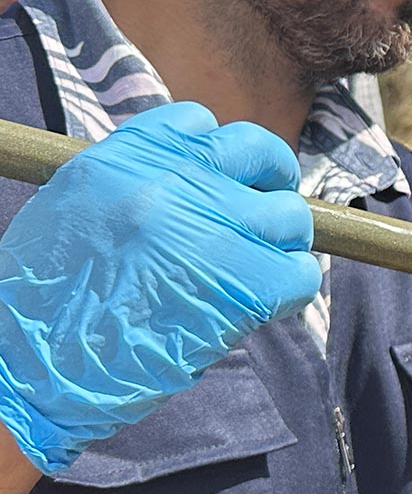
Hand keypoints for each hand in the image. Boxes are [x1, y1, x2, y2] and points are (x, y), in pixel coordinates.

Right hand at [0, 103, 321, 473]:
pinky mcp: (244, 285)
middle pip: (259, 153)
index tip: (221, 182)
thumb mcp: (73, 211)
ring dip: (282, 243)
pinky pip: (302, 274)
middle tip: (263, 217)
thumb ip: (133, 184)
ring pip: (291, 215)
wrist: (25, 370)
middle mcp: (171, 182)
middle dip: (270, 183)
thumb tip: (191, 181)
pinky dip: (294, 289)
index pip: (198, 122)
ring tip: (258, 270)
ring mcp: (212, 230)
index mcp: (122, 157)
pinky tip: (267, 305)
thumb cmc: (43, 303)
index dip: (218, 156)